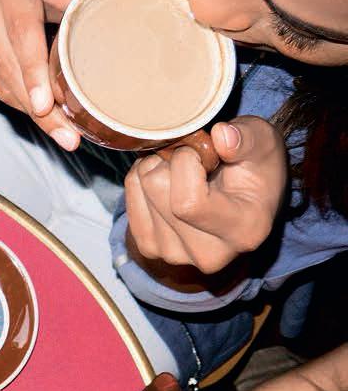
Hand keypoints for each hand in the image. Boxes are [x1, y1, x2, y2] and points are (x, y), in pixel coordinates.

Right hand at [0, 0, 96, 149]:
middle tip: (68, 136)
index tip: (46, 104)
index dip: (33, 69)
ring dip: (29, 110)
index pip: (20, 28)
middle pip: (8, 65)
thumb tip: (133, 14)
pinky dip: (18, 99)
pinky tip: (42, 110)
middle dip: (38, 107)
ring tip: (62, 132)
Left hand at [124, 117, 287, 279]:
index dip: (186, 163)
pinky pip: (128, 200)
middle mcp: (208, 254)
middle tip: (194, 159)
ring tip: (183, 172)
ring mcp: (174, 255)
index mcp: (243, 231)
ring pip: (141, 190)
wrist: (245, 196)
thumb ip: (247, 138)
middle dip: (170, 160)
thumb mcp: (263, 142)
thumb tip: (220, 135)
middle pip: (158, 190)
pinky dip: (141, 181)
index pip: (188, 203)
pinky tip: (167, 182)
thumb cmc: (257, 166)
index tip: (205, 151)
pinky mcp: (150, 249)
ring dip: (155, 168)